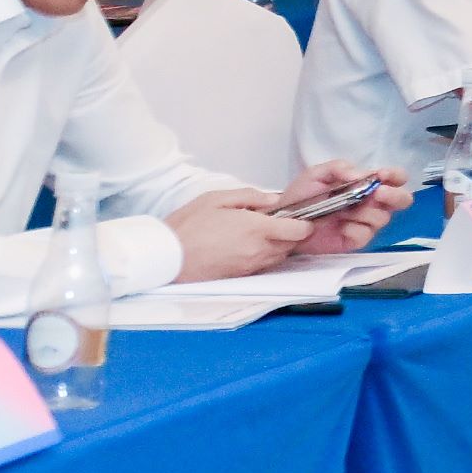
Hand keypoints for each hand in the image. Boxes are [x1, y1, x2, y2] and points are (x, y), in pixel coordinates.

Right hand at [163, 175, 394, 279]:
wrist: (165, 257)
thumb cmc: (187, 226)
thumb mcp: (217, 198)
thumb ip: (250, 196)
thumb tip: (273, 200)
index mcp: (256, 229)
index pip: (300, 230)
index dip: (305, 222)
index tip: (300, 215)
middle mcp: (259, 250)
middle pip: (293, 244)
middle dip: (292, 233)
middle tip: (279, 221)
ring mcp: (251, 266)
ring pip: (280, 256)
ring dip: (278, 245)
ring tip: (259, 233)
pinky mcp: (241, 276)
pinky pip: (263, 265)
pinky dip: (263, 256)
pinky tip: (247, 246)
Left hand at [280, 165, 407, 249]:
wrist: (284, 220)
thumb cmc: (302, 194)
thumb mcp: (317, 173)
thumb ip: (339, 167)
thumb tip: (361, 174)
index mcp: (367, 183)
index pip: (395, 177)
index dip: (396, 176)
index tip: (383, 175)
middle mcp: (372, 202)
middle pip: (402, 200)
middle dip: (393, 196)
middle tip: (377, 194)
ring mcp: (366, 222)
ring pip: (382, 217)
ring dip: (364, 212)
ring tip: (342, 211)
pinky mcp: (356, 240)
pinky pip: (366, 234)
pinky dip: (353, 229)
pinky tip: (340, 226)